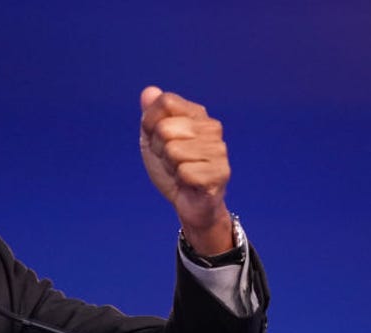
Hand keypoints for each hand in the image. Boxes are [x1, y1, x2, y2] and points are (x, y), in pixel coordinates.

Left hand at [140, 86, 234, 255]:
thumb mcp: (154, 140)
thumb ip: (151, 115)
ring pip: (173, 151)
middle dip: (160, 150)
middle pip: (165, 128)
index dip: (151, 124)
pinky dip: (180, 181)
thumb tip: (149, 91)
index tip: (159, 141)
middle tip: (172, 162)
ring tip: (181, 172)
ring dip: (170, 167)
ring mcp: (219, 150)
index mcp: (198, 114)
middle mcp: (212, 128)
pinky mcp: (220, 173)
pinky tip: (189, 184)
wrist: (189, 203)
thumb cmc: (173, 169)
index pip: (165, 102)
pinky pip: (184, 171)